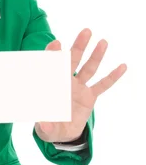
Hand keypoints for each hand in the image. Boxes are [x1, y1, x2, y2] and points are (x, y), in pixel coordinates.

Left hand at [35, 28, 127, 142]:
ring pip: (88, 69)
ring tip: (103, 42)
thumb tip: (42, 124)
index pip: (51, 66)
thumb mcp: (45, 129)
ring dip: (96, 56)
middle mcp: (65, 83)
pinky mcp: (90, 96)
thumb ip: (44, 126)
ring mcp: (78, 88)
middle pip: (72, 60)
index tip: (56, 43)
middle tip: (86, 31)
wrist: (62, 133)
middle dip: (78, 47)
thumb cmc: (48, 127)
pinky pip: (103, 85)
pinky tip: (122, 66)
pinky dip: (112, 77)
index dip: (53, 54)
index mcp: (51, 86)